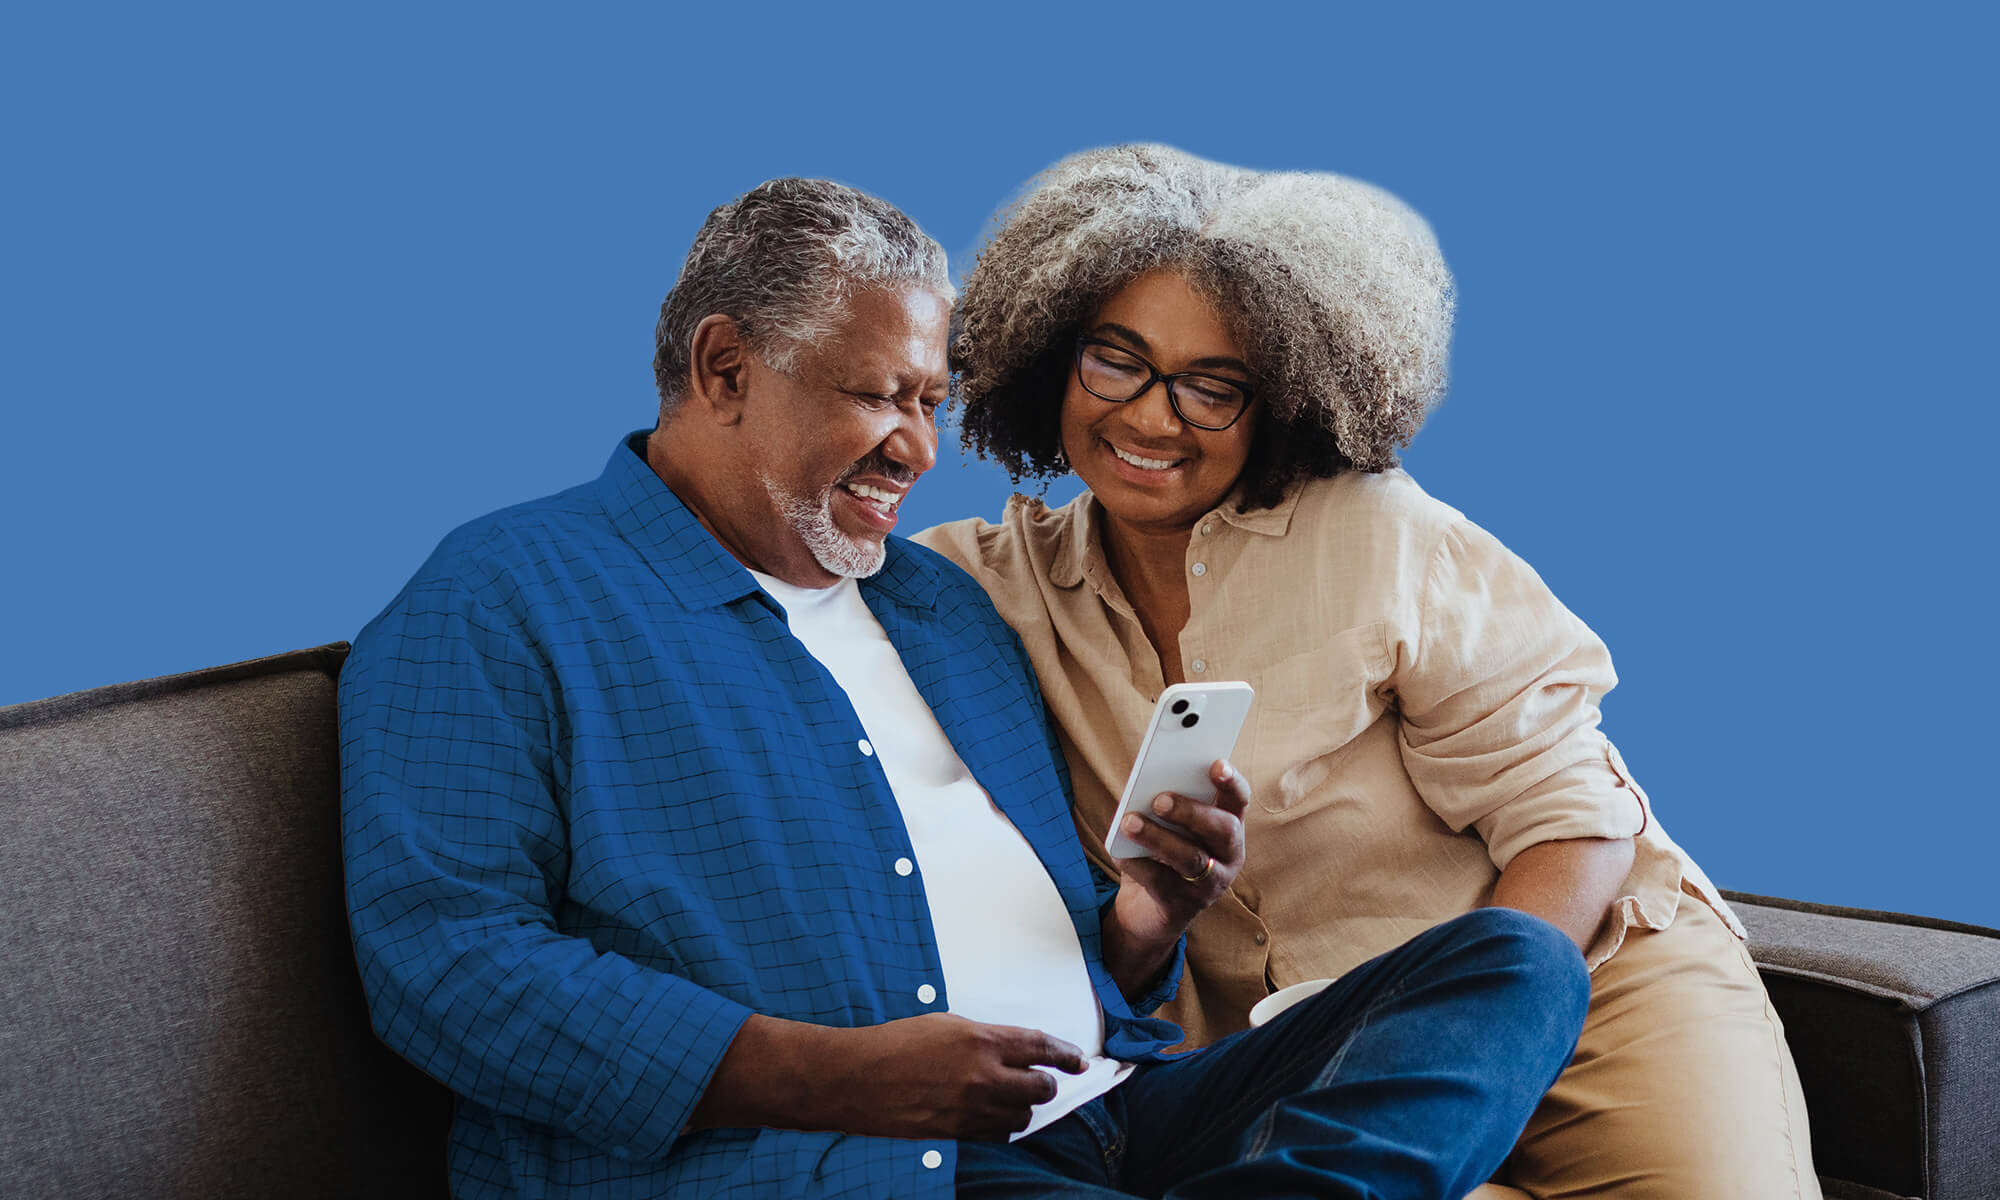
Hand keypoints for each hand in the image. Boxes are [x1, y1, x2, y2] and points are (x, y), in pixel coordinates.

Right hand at [818, 1013, 1086, 1140]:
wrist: (857, 1078)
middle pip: (1040, 1089)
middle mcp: (984, 1076)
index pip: (1041, 1048)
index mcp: (982, 1040)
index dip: (1066, 1055)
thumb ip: (984, 1038)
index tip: (1079, 1060)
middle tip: (1042, 1081)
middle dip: (1046, 1085)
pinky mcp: (958, 1132)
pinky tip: (992, 1117)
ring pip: (1021, 1117)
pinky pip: (997, 1135)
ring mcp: (972, 1108)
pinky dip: (1001, 1127)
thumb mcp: (945, 1025)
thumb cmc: (895, 1044)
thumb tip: (1009, 1050)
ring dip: (1022, 1109)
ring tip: (1009, 1099)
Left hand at [1104, 759, 1249, 986]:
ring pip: (1191, 858)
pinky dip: (1137, 865)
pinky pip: (1161, 882)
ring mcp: (1210, 885)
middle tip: (1159, 800)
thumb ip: (1163, 803)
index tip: (1215, 765)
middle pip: (1223, 829)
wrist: (1147, 910)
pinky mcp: (1184, 907)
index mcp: (1227, 827)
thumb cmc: (1159, 853)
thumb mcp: (1166, 826)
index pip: (1239, 800)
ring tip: (1129, 822)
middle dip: (1191, 812)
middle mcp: (1227, 856)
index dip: (1231, 782)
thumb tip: (1143, 781)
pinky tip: (1120, 854)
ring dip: (1158, 837)